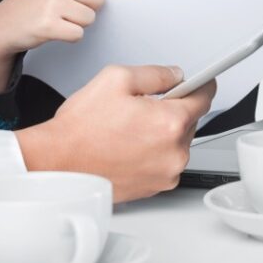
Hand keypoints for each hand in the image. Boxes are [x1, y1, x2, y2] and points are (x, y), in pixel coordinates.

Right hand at [0, 0, 140, 91]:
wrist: (2, 24)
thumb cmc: (33, 3)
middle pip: (99, 0)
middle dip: (89, 9)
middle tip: (68, 11)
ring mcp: (52, 2)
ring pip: (90, 18)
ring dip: (78, 24)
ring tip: (59, 20)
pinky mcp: (48, 24)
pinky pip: (78, 33)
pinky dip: (70, 36)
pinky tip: (54, 31)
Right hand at [14, 65, 215, 201]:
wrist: (58, 165)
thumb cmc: (81, 129)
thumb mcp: (117, 79)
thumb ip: (156, 74)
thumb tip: (175, 74)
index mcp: (170, 123)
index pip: (204, 97)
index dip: (201, 84)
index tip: (201, 81)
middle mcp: (174, 152)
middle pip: (189, 121)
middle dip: (171, 110)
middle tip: (141, 106)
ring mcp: (165, 173)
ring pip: (176, 143)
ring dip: (161, 133)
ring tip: (128, 129)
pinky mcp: (154, 188)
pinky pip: (164, 162)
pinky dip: (153, 153)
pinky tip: (127, 146)